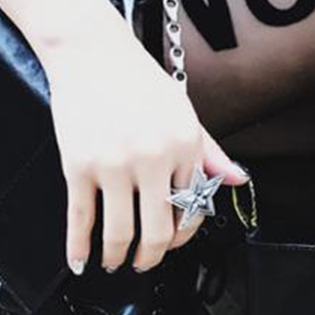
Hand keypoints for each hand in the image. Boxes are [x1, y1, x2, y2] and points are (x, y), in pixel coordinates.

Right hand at [44, 38, 248, 274]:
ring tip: (114, 261)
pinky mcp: (78, 165)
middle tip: (144, 262)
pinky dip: (79, 247)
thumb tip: (236, 179)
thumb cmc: (138, 80)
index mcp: (185, 145)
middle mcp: (154, 158)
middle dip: (151, 256)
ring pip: (120, 232)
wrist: (92, 52)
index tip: (173, 241)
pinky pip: (81, 218)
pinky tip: (81, 259)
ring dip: (117, 257)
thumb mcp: (183, 112)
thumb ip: (209, 151)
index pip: (192, 208)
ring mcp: (114, 164)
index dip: (183, 234)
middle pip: (158, 230)